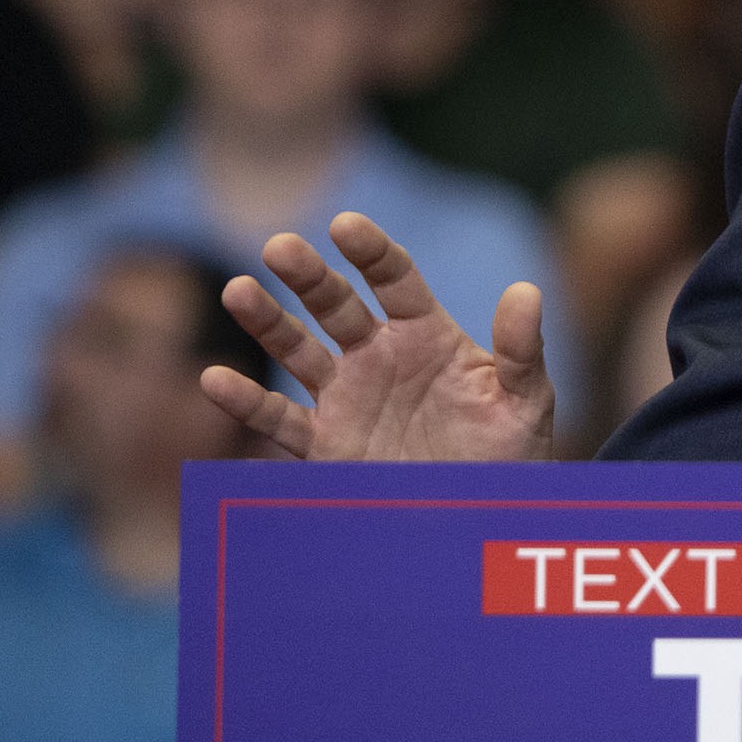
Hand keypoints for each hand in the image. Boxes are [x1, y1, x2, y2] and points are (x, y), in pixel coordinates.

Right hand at [199, 212, 554, 461]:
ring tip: (236, 291)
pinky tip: (215, 380)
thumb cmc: (510, 453)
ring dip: (266, 322)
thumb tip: (526, 291)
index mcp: (426, 334)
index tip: (345, 225)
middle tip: (279, 246)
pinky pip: (280, 419)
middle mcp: (379, 357)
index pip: (394, 279)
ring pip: (297, 351)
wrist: (482, 517)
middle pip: (336, 305)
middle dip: (307, 275)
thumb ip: (520, 349)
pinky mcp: (326, 444)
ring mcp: (348, 397)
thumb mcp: (524, 399)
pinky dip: (247, 402)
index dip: (370, 250)